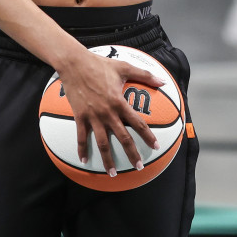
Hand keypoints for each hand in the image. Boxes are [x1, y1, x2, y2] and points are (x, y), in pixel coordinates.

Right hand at [57, 49, 164, 176]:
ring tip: (112, 173)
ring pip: (102, 143)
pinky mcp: (79, 116)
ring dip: (107, 159)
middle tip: (139, 167)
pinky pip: (81, 137)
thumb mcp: (124, 67)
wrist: (74, 63)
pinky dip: (82, 149)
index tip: (156, 147)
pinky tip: (84, 161)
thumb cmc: (100, 64)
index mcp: (120, 102)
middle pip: (123, 138)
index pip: (138, 123)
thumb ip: (145, 75)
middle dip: (132, 154)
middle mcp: (108, 113)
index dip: (148, 136)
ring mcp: (93, 116)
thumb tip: (162, 81)